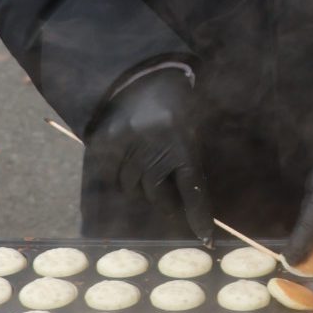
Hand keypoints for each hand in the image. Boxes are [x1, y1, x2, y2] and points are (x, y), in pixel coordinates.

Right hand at [86, 70, 213, 241]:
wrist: (146, 76)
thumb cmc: (176, 106)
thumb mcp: (190, 133)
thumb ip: (188, 164)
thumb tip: (188, 203)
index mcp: (182, 143)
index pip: (192, 188)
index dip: (198, 215)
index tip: (204, 236)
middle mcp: (155, 146)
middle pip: (156, 193)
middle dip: (164, 201)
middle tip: (167, 201)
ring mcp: (129, 143)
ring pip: (132, 186)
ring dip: (140, 186)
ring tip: (145, 170)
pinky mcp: (108, 140)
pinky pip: (112, 173)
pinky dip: (120, 174)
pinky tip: (127, 163)